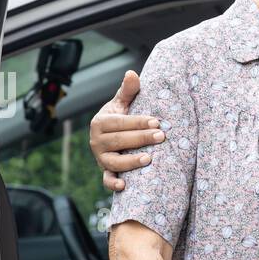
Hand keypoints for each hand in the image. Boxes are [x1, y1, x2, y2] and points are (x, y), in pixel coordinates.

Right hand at [88, 70, 163, 191]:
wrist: (112, 137)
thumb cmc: (121, 118)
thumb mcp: (122, 103)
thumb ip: (128, 90)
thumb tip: (132, 73)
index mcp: (100, 122)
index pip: (120, 122)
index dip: (138, 122)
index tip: (156, 122)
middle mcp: (97, 141)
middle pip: (119, 141)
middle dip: (140, 139)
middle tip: (161, 137)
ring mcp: (100, 158)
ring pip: (113, 162)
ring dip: (130, 162)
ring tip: (149, 158)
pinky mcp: (105, 172)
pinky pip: (107, 180)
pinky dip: (113, 184)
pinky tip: (125, 186)